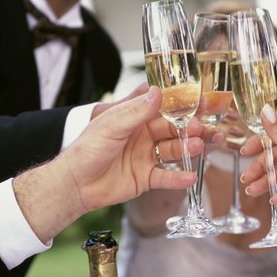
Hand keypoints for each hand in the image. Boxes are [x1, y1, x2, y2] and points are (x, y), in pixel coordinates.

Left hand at [15, 87, 202, 240]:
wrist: (75, 183)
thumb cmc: (86, 150)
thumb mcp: (111, 126)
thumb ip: (136, 112)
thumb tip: (158, 92)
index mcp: (134, 118)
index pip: (162, 107)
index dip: (181, 104)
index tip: (198, 101)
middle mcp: (143, 136)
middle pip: (172, 129)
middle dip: (189, 128)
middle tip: (201, 127)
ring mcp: (145, 157)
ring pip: (173, 151)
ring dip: (187, 149)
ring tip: (198, 147)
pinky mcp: (145, 178)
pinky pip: (166, 177)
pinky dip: (179, 178)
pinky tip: (191, 177)